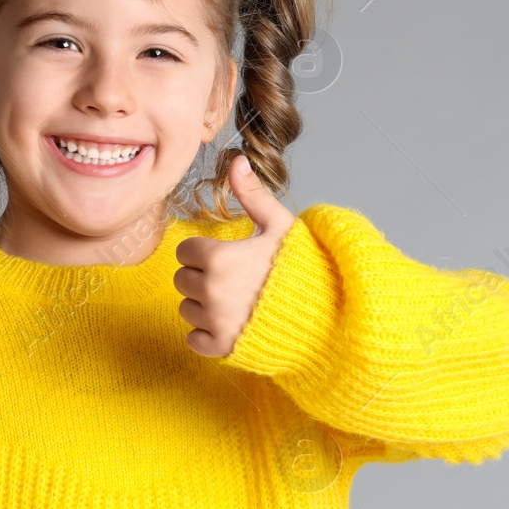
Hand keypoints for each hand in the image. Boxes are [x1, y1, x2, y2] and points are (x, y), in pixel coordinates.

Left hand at [173, 153, 295, 356]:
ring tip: (236, 300)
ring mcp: (215, 322)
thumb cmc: (303, 267)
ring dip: (204, 305)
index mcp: (218, 258)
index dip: (205, 251)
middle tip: (233, 278)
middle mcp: (210, 291)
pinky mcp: (221, 348)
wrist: (326, 314)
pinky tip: (232, 323)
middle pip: (182, 279)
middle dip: (202, 277)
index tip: (228, 255)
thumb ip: (252, 195)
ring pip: (186, 309)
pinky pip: (193, 339)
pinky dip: (207, 333)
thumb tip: (237, 160)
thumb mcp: (280, 226)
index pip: (185, 251)